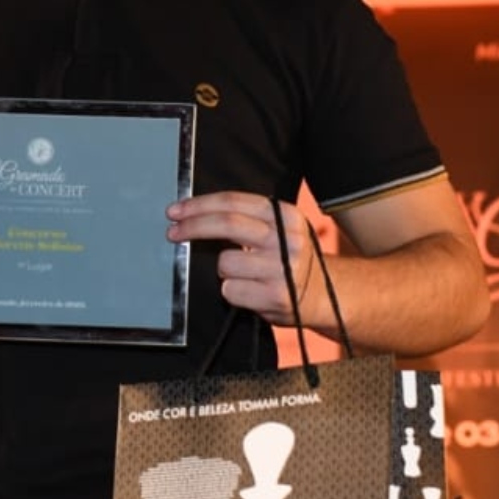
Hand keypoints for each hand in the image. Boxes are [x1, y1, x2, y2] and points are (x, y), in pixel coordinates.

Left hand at [167, 191, 314, 326]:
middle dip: (192, 227)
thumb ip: (247, 219)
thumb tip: (195, 214)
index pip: (232, 202)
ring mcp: (282, 268)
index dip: (199, 206)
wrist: (326, 295)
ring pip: (225, 262)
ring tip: (245, 275)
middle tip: (173, 232)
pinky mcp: (275, 296)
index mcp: (286, 215)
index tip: (176, 211)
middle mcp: (287, 238)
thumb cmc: (290, 260)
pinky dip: (232, 292)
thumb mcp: (280, 229)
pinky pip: (230, 290)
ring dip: (224, 270)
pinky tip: (251, 291)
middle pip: (226, 224)